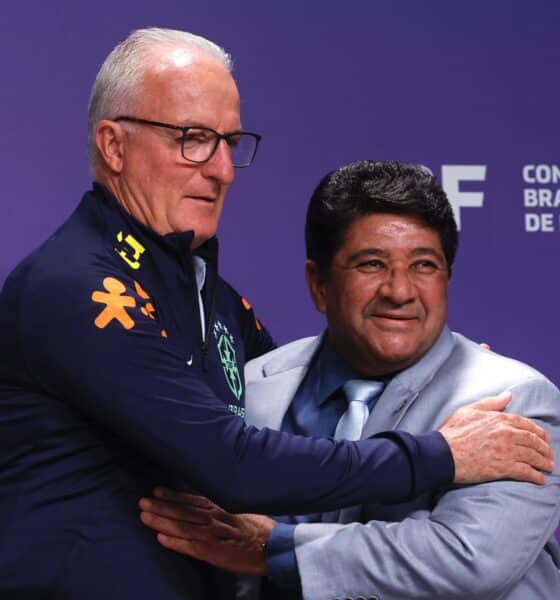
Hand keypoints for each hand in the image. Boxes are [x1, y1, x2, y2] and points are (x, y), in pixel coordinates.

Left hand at [139, 488, 274, 574]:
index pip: (193, 500)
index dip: (174, 496)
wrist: (275, 546)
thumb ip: (224, 510)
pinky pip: (192, 547)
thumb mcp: (242, 512)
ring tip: (144, 516)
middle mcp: (215, 518)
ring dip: (163, 521)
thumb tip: (208, 506)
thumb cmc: (260, 529)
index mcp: (221, 508)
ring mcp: (214, 535)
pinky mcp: (215, 553)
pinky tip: (160, 539)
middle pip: (184, 511)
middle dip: (162, 506)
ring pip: (184, 526)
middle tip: (142, 501)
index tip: (157, 491)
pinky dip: (176, 543)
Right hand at [439, 391, 554, 484]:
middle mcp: (506, 434)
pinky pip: (526, 472)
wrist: (443, 453)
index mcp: (499, 419)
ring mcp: (506, 451)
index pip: (526, 424)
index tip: (544, 438)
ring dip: (544, 462)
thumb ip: (491, 403)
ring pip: (533, 456)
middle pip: (533, 441)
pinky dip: (536, 476)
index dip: (538, 432)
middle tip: (549, 454)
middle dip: (545, 448)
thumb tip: (508, 395)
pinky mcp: (503, 468)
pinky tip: (540, 479)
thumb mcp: (469, 410)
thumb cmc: (452, 432)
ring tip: (549, 467)